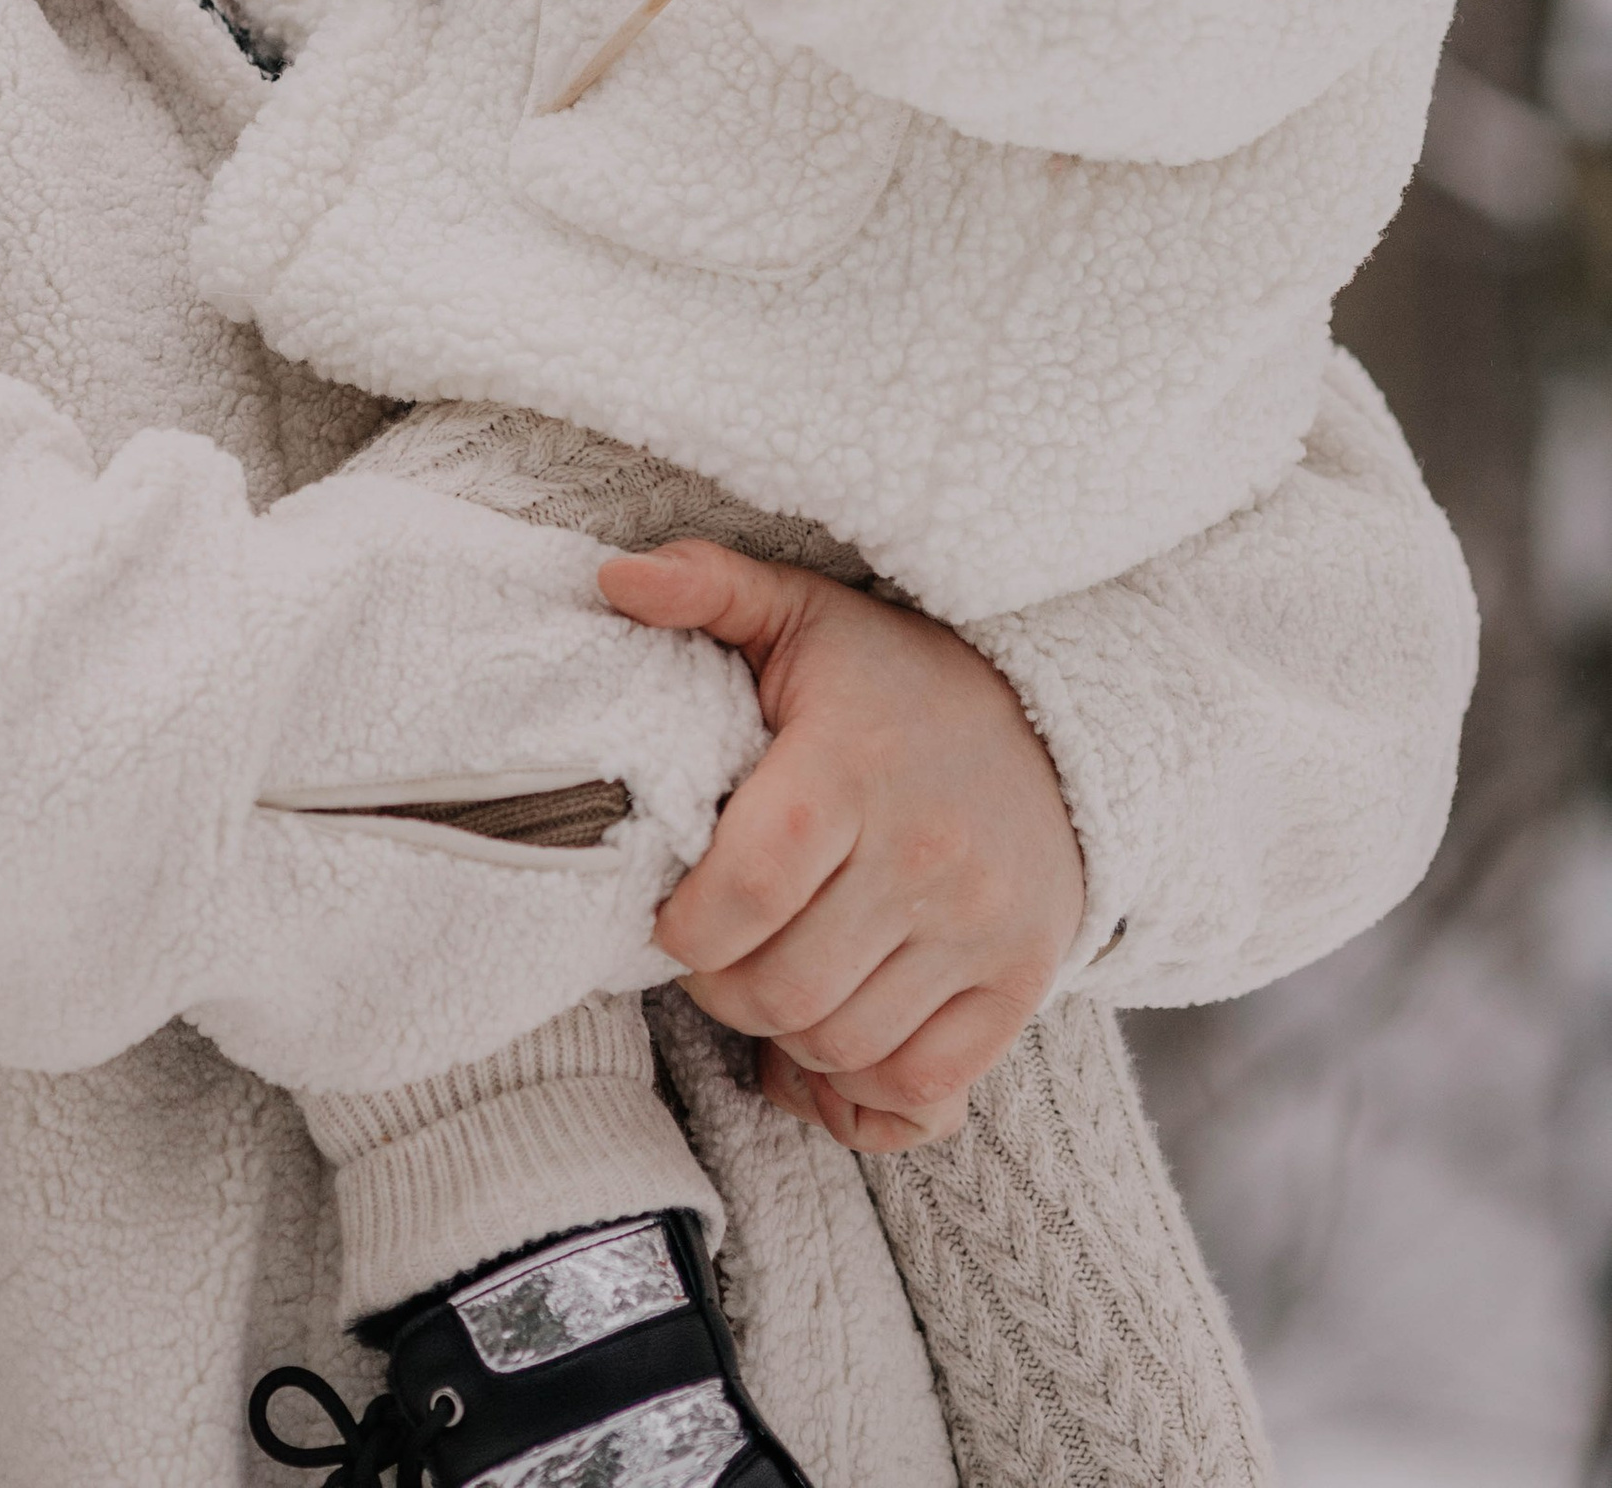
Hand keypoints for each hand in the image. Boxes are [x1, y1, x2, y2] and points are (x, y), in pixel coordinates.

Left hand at [599, 542, 1083, 1152]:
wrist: (1054, 724)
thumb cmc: (892, 676)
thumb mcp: (799, 610)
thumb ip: (704, 586)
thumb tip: (610, 578)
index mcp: (852, 766)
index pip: (744, 893)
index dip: (685, 926)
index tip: (675, 909)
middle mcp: (925, 855)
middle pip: (782, 989)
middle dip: (723, 987)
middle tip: (720, 949)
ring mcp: (979, 928)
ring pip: (842, 1047)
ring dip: (788, 1033)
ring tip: (778, 975)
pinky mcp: (1018, 983)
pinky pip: (920, 1087)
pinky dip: (864, 1086)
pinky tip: (839, 1030)